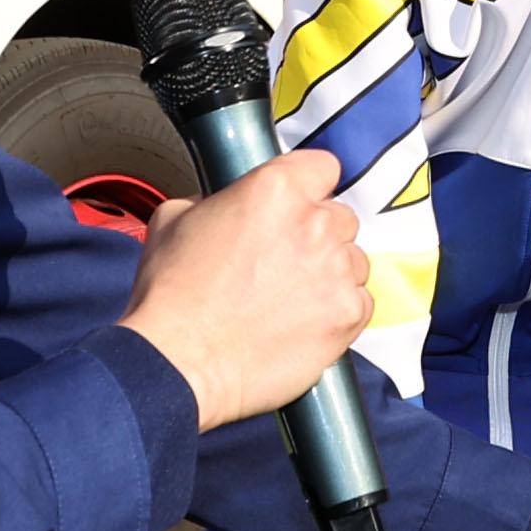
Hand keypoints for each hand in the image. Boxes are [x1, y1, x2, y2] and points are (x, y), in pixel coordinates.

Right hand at [115, 148, 375, 432]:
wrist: (177, 363)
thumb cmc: (170, 297)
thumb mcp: (174, 219)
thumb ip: (214, 200)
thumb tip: (226, 204)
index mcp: (275, 189)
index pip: (323, 167)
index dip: (309, 186)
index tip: (299, 203)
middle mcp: (314, 224)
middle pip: (340, 217)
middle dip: (317, 234)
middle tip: (283, 259)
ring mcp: (335, 271)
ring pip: (353, 260)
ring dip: (331, 272)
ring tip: (291, 297)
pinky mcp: (346, 316)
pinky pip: (360, 302)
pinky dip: (339, 311)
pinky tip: (304, 321)